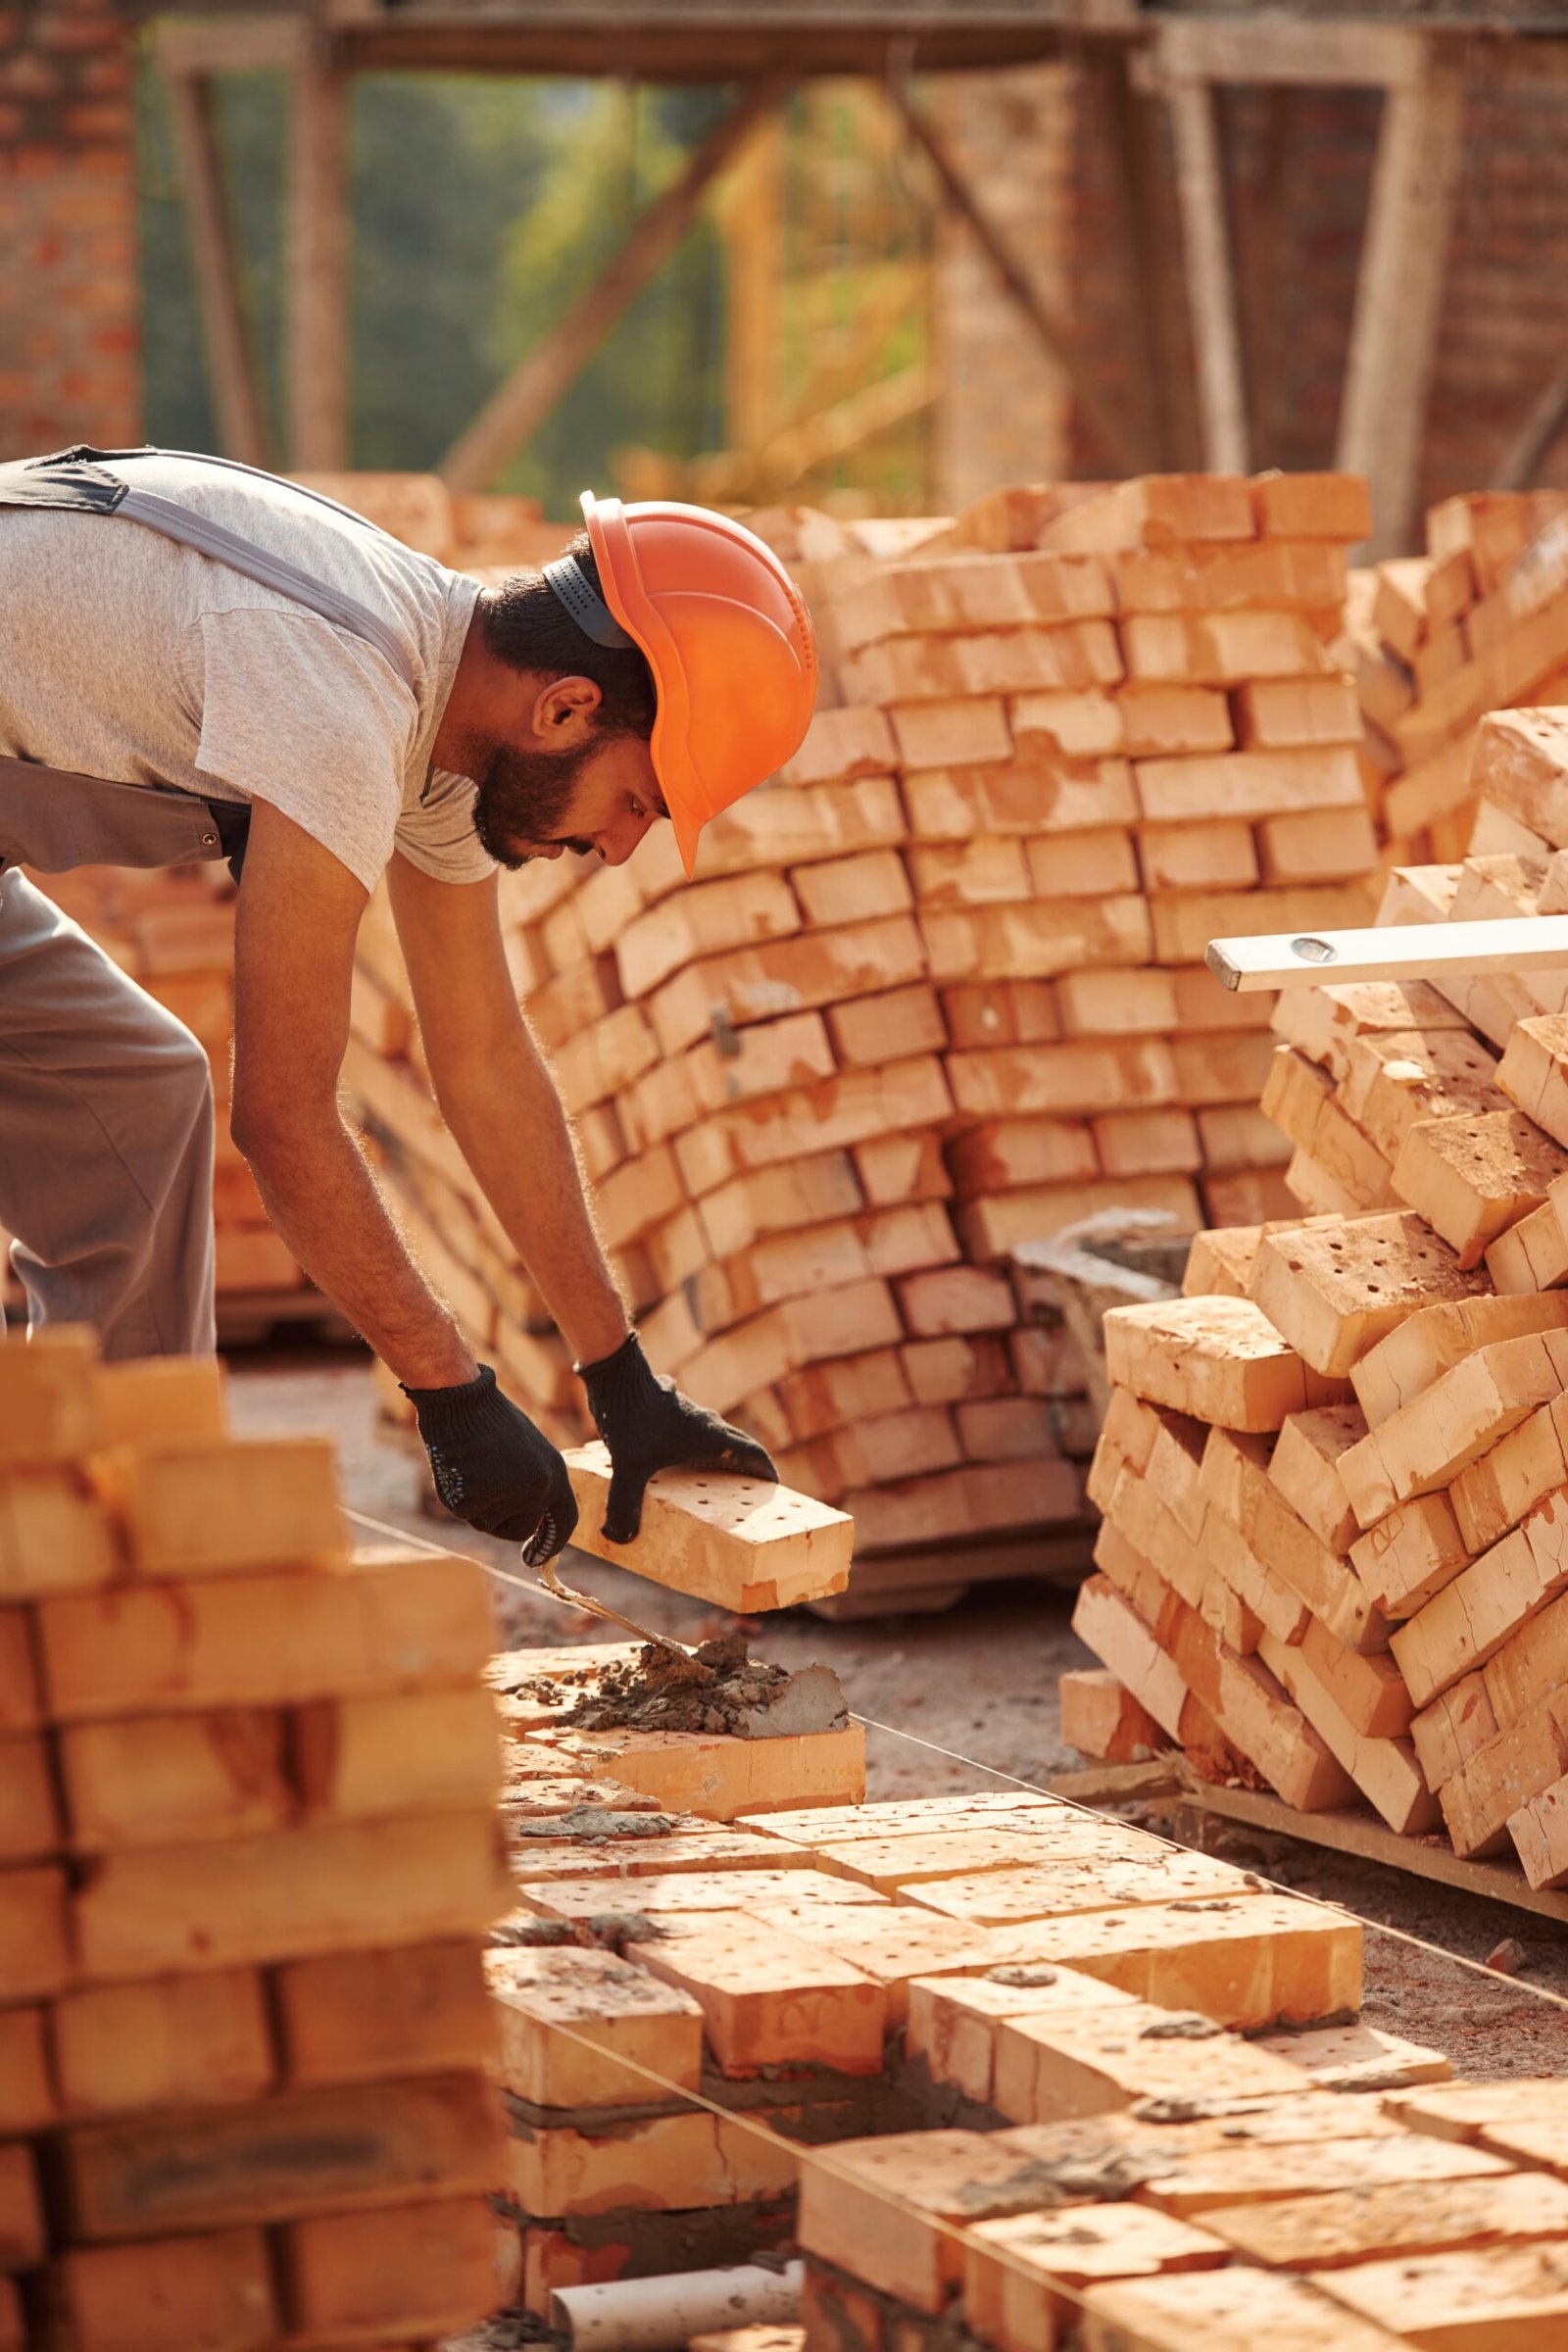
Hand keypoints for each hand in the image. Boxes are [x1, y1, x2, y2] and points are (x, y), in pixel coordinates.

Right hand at [402, 1364, 577, 1565]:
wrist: (461, 1400)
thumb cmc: (490, 1421)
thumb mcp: (525, 1451)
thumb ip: (532, 1484)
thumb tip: (530, 1524)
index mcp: (555, 1473)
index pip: (564, 1519)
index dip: (551, 1543)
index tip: (534, 1560)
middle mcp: (538, 1487)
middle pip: (521, 1529)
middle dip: (502, 1520)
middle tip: (485, 1486)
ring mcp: (508, 1494)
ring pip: (488, 1523)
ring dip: (477, 1503)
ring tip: (474, 1464)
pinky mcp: (477, 1497)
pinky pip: (466, 1513)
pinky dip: (458, 1496)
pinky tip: (459, 1466)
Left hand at [578, 1331, 777, 1543]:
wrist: (616, 1373)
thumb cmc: (632, 1416)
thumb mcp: (628, 1466)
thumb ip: (625, 1503)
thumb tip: (619, 1536)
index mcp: (712, 1436)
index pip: (754, 1454)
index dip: (767, 1473)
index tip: (774, 1490)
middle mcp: (707, 1424)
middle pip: (737, 1449)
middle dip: (744, 1473)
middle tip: (741, 1498)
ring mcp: (689, 1416)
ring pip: (713, 1441)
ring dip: (717, 1461)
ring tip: (704, 1488)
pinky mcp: (670, 1412)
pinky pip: (690, 1436)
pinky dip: (691, 1452)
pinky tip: (668, 1468)